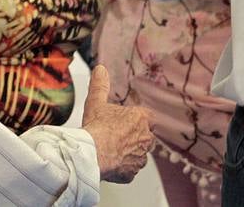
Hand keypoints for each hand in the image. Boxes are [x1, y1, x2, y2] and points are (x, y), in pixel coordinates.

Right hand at [81, 64, 152, 182]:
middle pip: (145, 137)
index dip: (139, 120)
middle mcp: (146, 138)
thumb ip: (100, 85)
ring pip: (139, 155)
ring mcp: (140, 158)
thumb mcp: (96, 101)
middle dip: (133, 137)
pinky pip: (129, 170)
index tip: (128, 122)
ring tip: (111, 150)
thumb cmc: (97, 128)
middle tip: (116, 136)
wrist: (93, 154)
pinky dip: (122, 168)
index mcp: (142, 119)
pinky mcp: (132, 173)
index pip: (150, 118)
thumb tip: (100, 69)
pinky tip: (110, 163)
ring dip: (129, 153)